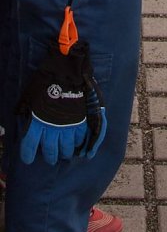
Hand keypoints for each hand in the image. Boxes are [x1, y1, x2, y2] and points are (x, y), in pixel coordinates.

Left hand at [18, 42, 105, 165]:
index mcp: (37, 123)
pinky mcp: (80, 120)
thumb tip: (22, 116)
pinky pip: (80, 137)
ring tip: (66, 154)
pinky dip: (79, 142)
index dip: (28, 155)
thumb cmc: (45, 81)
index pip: (29, 146)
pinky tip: (77, 143)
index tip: (29, 160)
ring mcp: (67, 125)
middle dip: (50, 157)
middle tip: (52, 159)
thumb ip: (26, 109)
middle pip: (50, 150)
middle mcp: (52, 128)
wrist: (65, 71)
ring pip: (66, 147)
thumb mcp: (29, 96)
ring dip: (65, 152)